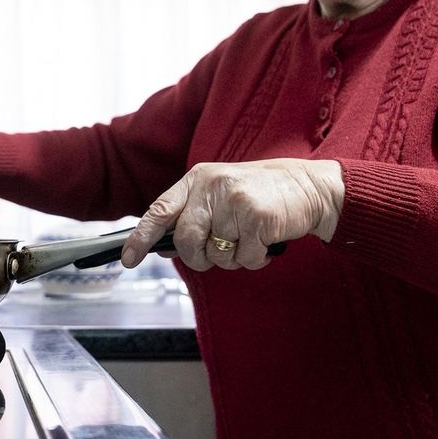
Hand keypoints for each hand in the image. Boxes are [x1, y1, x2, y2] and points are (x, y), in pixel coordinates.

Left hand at [121, 159, 343, 270]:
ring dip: (234, 258)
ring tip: (249, 238)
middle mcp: (212, 187)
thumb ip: (193, 215)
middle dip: (200, 258)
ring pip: (217, 255)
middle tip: (220, 252)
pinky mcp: (257, 218)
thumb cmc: (261, 195)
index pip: (160, 211)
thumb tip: (164, 246)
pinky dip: (255, 259)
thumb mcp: (220, 194)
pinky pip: (244, 259)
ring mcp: (234, 201)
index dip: (141, 237)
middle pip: (187, 241)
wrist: (309, 187)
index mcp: (197, 179)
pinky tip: (265, 241)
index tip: (128, 259)